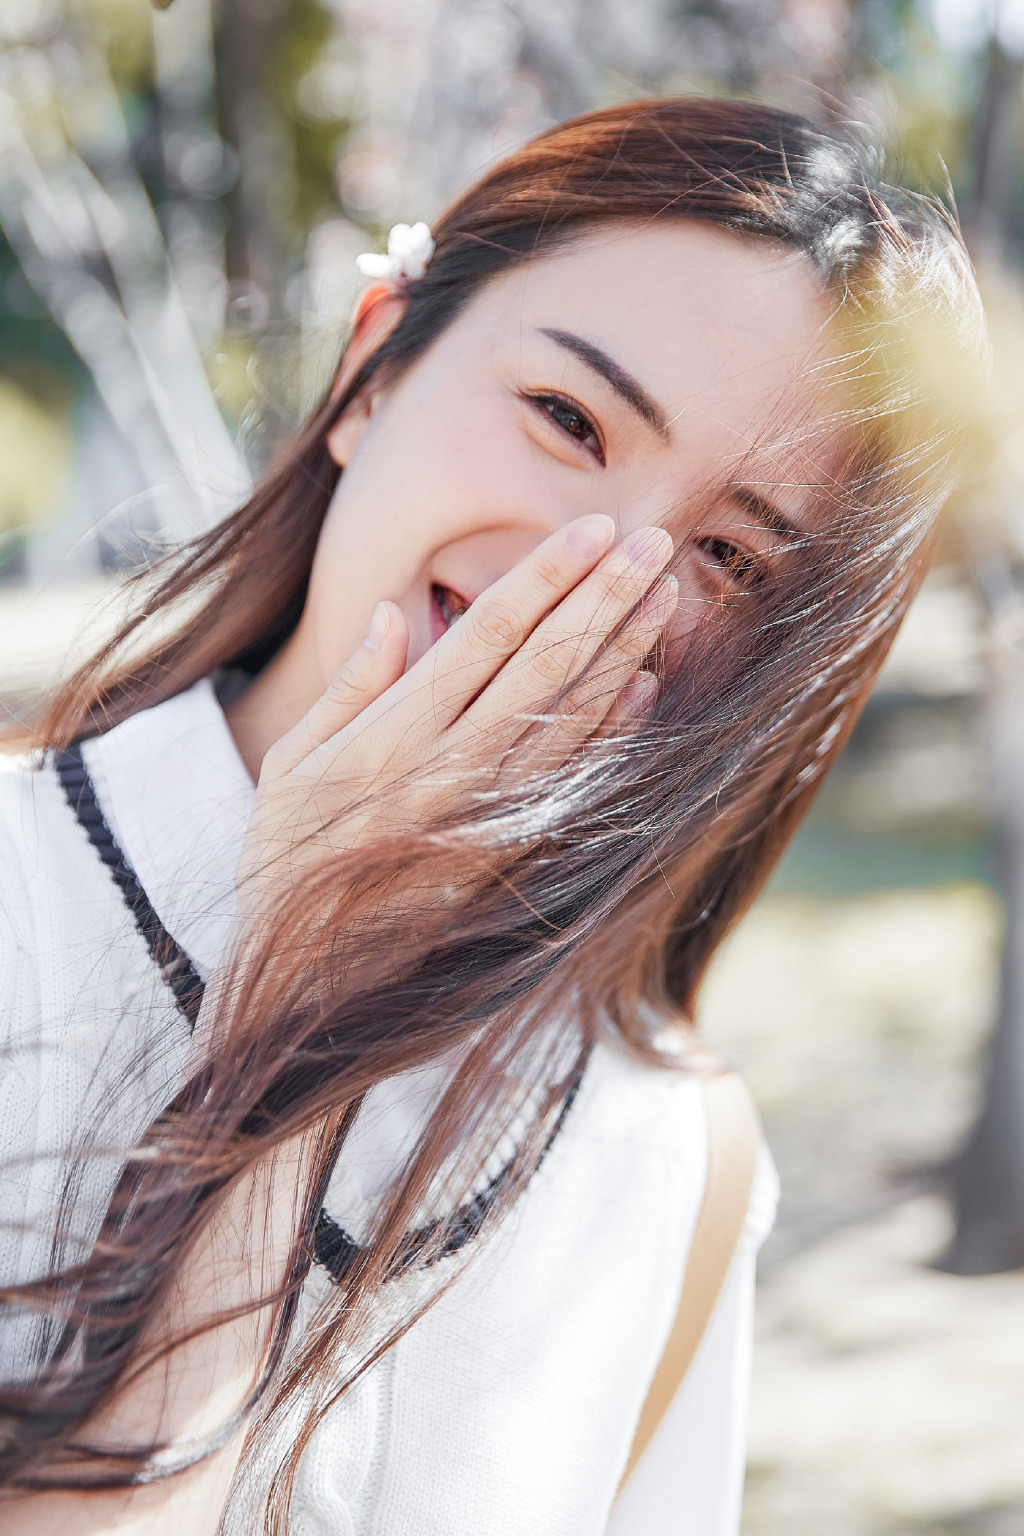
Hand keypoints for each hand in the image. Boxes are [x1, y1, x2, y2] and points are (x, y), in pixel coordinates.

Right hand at [236, 513, 675, 924]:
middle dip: (604, 596)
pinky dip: (614, 730)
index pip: (488, 633)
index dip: (545, 575)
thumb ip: (348, 686)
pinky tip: (644, 684)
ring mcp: (491, 813)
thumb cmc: (290, 854)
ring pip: (573, 716)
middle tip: (654, 540)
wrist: (311, 973)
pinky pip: (575, 780)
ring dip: (625, 651)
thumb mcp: (292, 762)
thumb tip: (389, 612)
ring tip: (665, 594)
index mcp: (396, 733)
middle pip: (546, 665)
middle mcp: (453, 767)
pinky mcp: (513, 851)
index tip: (592, 528)